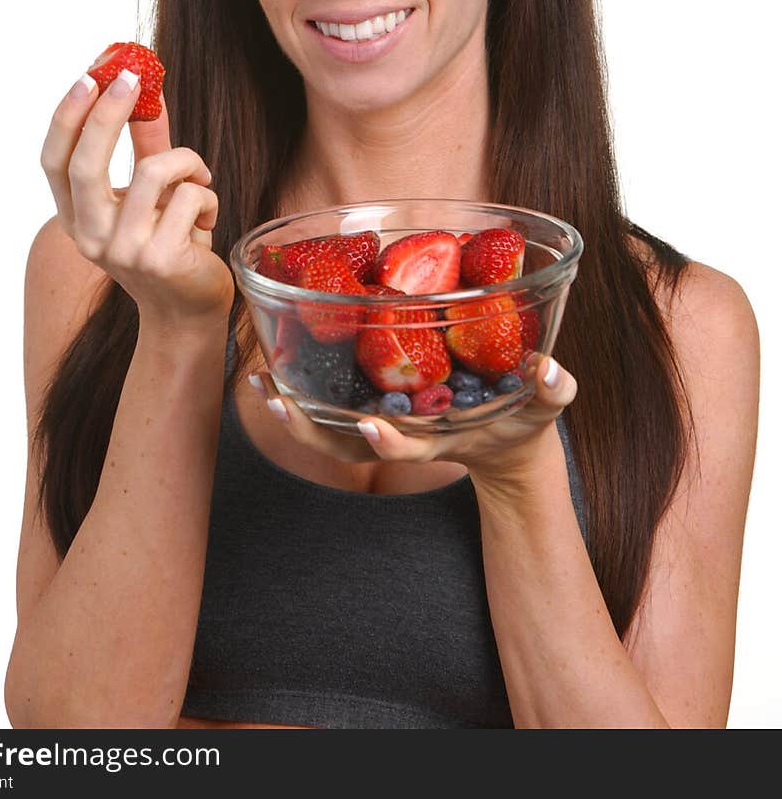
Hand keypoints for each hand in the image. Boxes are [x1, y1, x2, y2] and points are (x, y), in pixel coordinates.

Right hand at [40, 67, 234, 331]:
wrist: (190, 310)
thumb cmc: (171, 243)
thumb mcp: (151, 192)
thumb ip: (145, 144)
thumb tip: (145, 88)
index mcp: (77, 218)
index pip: (54, 161)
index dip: (68, 117)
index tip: (90, 76)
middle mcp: (91, 236)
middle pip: (87, 163)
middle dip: (108, 113)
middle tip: (133, 78)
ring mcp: (124, 251)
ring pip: (153, 171)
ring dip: (188, 163)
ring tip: (199, 182)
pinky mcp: (161, 260)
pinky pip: (190, 197)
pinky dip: (207, 197)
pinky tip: (206, 222)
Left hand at [247, 352, 576, 493]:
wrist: (507, 441)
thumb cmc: (524, 421)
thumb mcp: (544, 407)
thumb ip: (552, 389)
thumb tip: (549, 369)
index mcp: (439, 438)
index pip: (410, 445)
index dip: (388, 441)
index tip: (369, 427)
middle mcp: (404, 435)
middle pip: (348, 444)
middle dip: (311, 428)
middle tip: (278, 398)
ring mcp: (386, 425)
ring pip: (329, 432)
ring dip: (293, 410)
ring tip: (259, 382)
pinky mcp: (377, 406)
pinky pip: (331, 407)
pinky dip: (300, 391)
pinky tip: (273, 366)